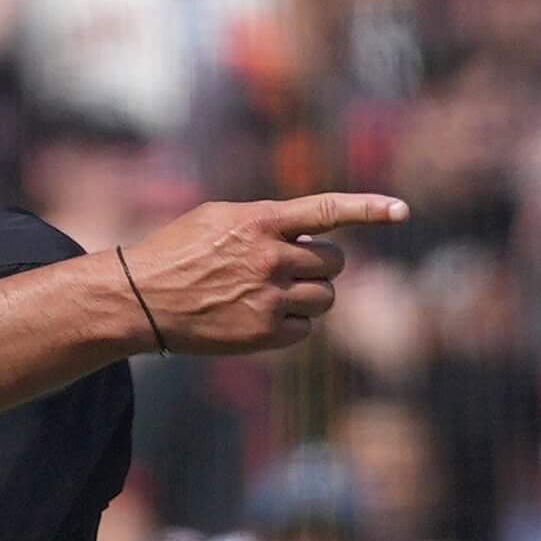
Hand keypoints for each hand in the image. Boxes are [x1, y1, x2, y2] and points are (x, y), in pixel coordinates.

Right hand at [120, 194, 406, 355]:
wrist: (138, 299)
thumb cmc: (175, 253)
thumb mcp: (218, 219)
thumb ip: (267, 220)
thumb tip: (311, 233)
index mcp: (259, 221)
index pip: (328, 210)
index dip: (369, 208)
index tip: (402, 210)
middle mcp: (270, 257)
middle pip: (334, 263)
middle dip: (318, 266)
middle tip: (286, 270)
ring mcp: (269, 297)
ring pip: (324, 297)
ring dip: (308, 295)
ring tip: (270, 295)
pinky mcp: (264, 333)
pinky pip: (305, 328)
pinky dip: (291, 324)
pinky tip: (258, 318)